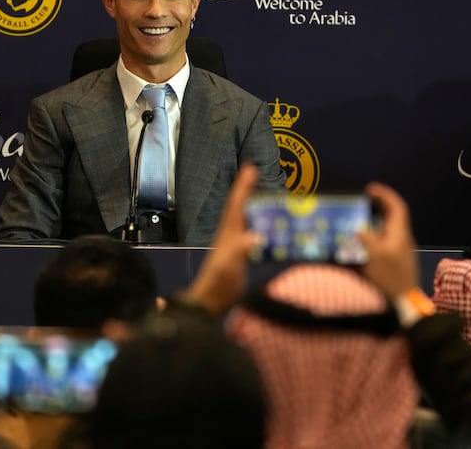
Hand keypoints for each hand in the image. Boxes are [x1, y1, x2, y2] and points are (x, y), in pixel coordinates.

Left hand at [185, 163, 262, 316]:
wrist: (210, 301)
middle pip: (238, 206)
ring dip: (249, 202)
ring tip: (256, 189)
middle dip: (245, 188)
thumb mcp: (231, 266)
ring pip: (241, 216)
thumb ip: (241, 250)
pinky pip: (248, 230)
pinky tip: (260, 221)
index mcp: (229, 234)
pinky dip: (254, 221)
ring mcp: (232, 244)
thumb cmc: (219, 284)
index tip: (249, 168)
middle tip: (253, 171)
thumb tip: (256, 237)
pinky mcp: (237, 254)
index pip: (237, 205)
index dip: (243, 187)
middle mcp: (229, 235)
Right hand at [358, 182, 419, 297]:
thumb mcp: (375, 256)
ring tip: (357, 216)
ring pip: (388, 227)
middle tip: (361, 200)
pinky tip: (361, 238)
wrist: (403, 303)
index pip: (397, 207)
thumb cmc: (389, 278)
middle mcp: (402, 238)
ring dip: (375, 218)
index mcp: (399, 234)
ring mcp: (399, 250)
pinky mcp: (395, 260)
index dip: (384, 195)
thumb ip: (367, 239)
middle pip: (393, 215)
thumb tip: (360, 228)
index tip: (369, 189)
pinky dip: (373, 232)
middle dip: (378, 204)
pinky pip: (384, 238)